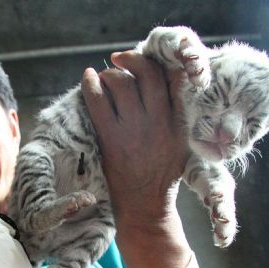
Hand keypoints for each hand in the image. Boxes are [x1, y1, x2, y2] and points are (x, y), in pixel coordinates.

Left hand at [81, 51, 191, 267]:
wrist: (146, 208)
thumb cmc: (161, 176)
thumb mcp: (180, 144)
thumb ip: (175, 116)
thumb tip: (167, 84)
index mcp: (177, 122)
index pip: (170, 79)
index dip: (153, 63)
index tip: (143, 60)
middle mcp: (158, 122)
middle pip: (146, 74)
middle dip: (131, 60)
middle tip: (118, 59)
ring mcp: (134, 130)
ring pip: (121, 83)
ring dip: (109, 74)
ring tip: (104, 77)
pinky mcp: (112, 139)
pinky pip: (98, 102)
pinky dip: (91, 85)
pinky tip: (87, 79)